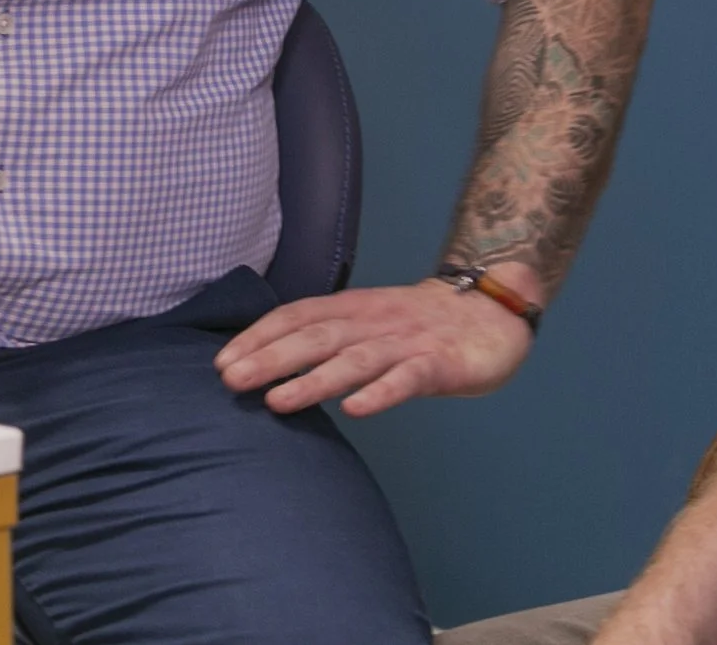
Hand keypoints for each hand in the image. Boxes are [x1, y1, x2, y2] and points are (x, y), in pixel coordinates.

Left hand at [214, 273, 537, 415]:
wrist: (494, 306)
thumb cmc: (420, 325)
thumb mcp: (370, 323)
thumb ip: (330, 339)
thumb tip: (270, 364)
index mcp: (354, 309)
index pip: (298, 317)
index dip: (260, 336)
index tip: (222, 360)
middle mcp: (374, 322)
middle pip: (316, 337)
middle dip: (270, 357)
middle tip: (229, 379)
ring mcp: (407, 342)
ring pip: (354, 359)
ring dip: (313, 379)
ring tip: (276, 400)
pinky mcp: (440, 363)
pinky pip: (407, 378)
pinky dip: (380, 392)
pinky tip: (356, 409)